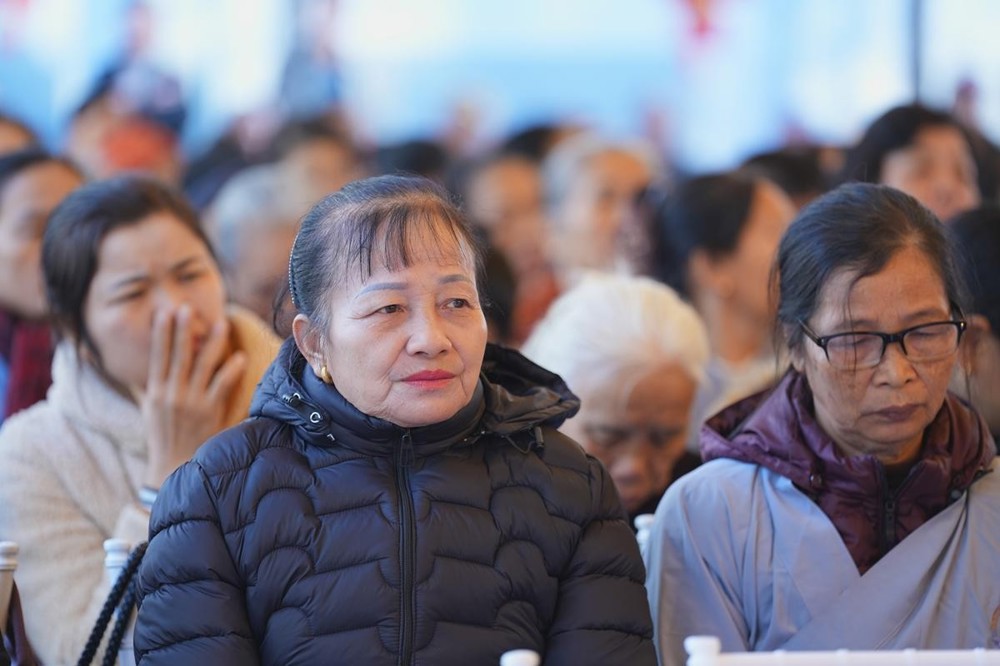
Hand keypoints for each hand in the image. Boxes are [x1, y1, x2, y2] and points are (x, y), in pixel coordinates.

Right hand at [142, 305, 246, 488]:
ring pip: (202, 366)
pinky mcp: (209, 412)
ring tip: (220, 324)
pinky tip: (239, 357)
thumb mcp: (151, 412)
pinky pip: (222, 386)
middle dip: (182, 330)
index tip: (164, 313)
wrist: (174, 469)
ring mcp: (191, 403)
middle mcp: (171, 395)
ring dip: (211, 343)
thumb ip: (153, 388)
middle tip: (185, 307)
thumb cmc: (164, 439)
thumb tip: (150, 369)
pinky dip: (231, 370)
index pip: (157, 357)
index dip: (161, 334)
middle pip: (177, 356)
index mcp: (155, 393)